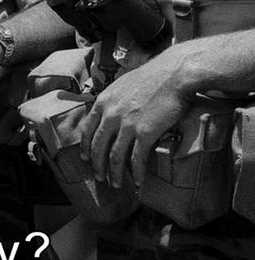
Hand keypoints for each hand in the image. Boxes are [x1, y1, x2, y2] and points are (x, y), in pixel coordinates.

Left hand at [80, 55, 189, 189]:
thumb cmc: (152, 76)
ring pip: (114, 156)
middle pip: (98, 146)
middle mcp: (110, 114)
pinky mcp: (145, 133)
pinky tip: (137, 183)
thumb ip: (113, 99)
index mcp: (102, 102)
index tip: (86, 158)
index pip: (88, 130)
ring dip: (115, 174)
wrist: (174, 74)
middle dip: (97, 165)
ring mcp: (126, 124)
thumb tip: (110, 108)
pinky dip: (136, 173)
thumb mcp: (122, 84)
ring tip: (116, 185)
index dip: (86, 147)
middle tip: (100, 178)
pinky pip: (137, 158)